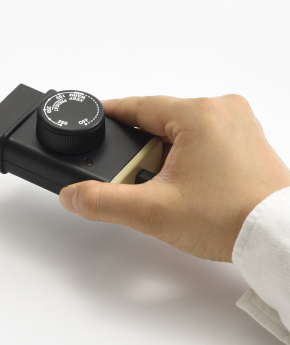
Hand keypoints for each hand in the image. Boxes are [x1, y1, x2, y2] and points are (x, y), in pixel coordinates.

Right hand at [58, 94, 289, 261]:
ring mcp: (240, 125)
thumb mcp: (154, 211)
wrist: (278, 238)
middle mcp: (222, 110)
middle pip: (160, 123)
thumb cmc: (233, 218)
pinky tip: (191, 189)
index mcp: (198, 114)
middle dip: (142, 153)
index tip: (93, 120)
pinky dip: (191, 160)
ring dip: (167, 158)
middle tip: (140, 183)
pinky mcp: (250, 142)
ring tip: (170, 191)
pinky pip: (207, 141)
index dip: (111, 116)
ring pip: (183, 133)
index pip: (138, 106)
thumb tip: (74, 194)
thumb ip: (105, 201)